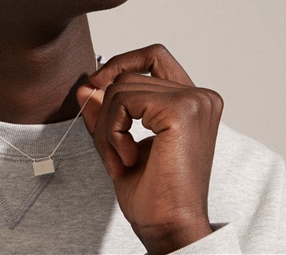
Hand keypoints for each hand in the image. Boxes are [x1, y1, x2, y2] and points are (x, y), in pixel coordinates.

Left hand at [76, 44, 222, 254]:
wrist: (170, 229)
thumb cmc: (154, 194)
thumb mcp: (120, 141)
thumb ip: (106, 111)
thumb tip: (85, 86)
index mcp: (193, 101)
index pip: (154, 56)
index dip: (122, 63)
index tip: (95, 84)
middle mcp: (200, 96)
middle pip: (129, 75)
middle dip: (106, 110)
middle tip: (111, 151)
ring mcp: (193, 100)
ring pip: (121, 87)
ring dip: (107, 126)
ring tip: (120, 159)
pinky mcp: (180, 110)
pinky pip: (122, 101)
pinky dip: (111, 130)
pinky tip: (127, 158)